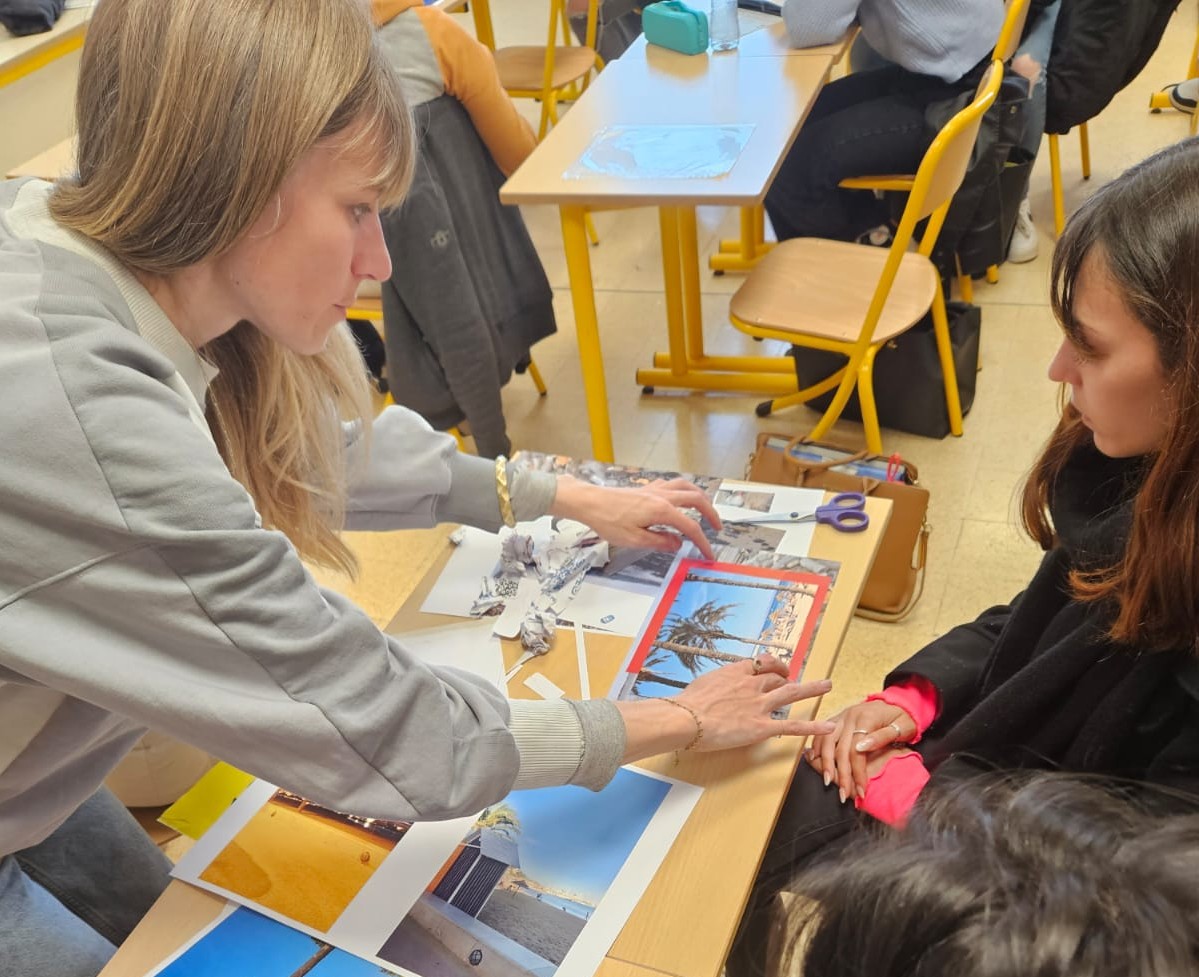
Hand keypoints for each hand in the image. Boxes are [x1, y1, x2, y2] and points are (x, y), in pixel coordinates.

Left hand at [550, 476, 721, 558]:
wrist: (590, 502)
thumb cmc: (608, 520)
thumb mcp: (634, 540)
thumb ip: (660, 541)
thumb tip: (677, 543)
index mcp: (662, 510)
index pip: (691, 527)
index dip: (703, 542)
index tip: (708, 553)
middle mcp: (662, 496)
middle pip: (696, 500)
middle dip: (711, 513)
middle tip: (717, 528)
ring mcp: (655, 489)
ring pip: (687, 487)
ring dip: (700, 497)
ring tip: (706, 509)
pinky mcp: (647, 488)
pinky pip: (673, 484)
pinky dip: (683, 490)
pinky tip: (681, 498)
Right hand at [616, 656, 834, 763]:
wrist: (685, 718)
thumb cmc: (685, 703)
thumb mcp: (702, 684)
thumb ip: (715, 685)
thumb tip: (713, 690)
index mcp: (735, 672)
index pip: (760, 664)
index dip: (771, 665)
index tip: (775, 667)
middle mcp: (751, 684)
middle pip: (776, 677)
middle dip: (788, 677)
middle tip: (795, 678)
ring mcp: (759, 705)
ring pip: (791, 693)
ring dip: (811, 689)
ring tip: (827, 685)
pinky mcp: (761, 727)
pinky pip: (792, 726)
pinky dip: (813, 727)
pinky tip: (828, 727)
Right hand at [806, 699, 915, 803]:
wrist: (899, 702)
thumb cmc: (903, 718)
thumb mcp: (901, 726)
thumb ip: (882, 736)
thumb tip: (861, 747)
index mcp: (866, 718)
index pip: (855, 751)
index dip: (857, 773)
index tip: (862, 791)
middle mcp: (849, 716)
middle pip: (838, 749)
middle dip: (841, 775)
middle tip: (843, 794)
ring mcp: (841, 716)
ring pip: (825, 741)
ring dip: (825, 762)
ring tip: (827, 781)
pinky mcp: (837, 718)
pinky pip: (822, 733)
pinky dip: (818, 747)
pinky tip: (817, 761)